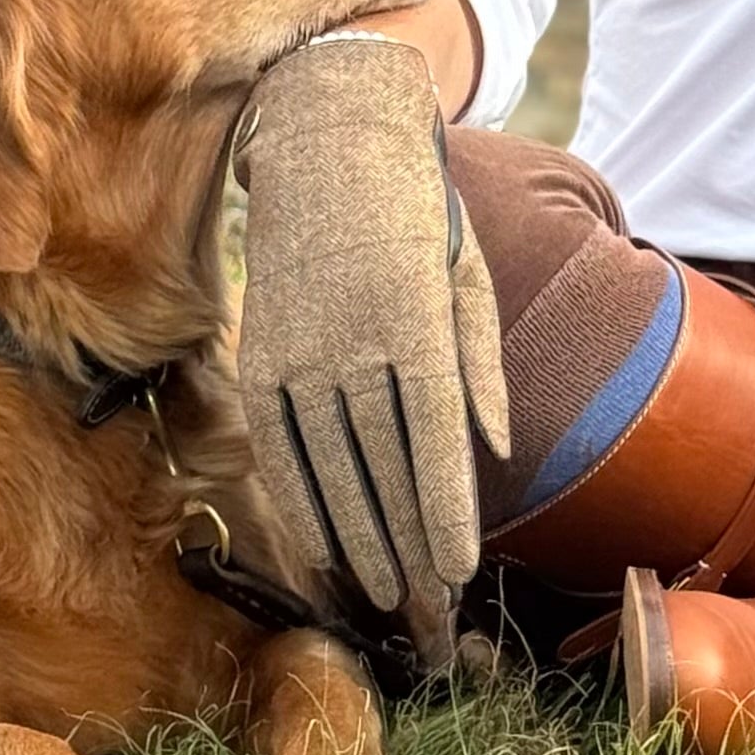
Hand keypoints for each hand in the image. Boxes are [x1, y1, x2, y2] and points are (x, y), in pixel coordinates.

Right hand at [233, 36, 510, 669]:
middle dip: (408, 544)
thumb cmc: (419, 218)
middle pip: (382, 466)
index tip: (459, 569)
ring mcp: (297, 348)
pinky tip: (324, 549)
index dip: (446, 511)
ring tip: (384, 595)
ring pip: (327, 466)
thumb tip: (494, 453)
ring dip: (356, 537)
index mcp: (415, 322)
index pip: (434, 439)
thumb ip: (481, 368)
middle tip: (430, 608)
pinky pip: (277, 446)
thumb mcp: (469, 276)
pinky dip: (300, 502)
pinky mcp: (259, 354)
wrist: (327, 147)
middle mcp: (351, 341)